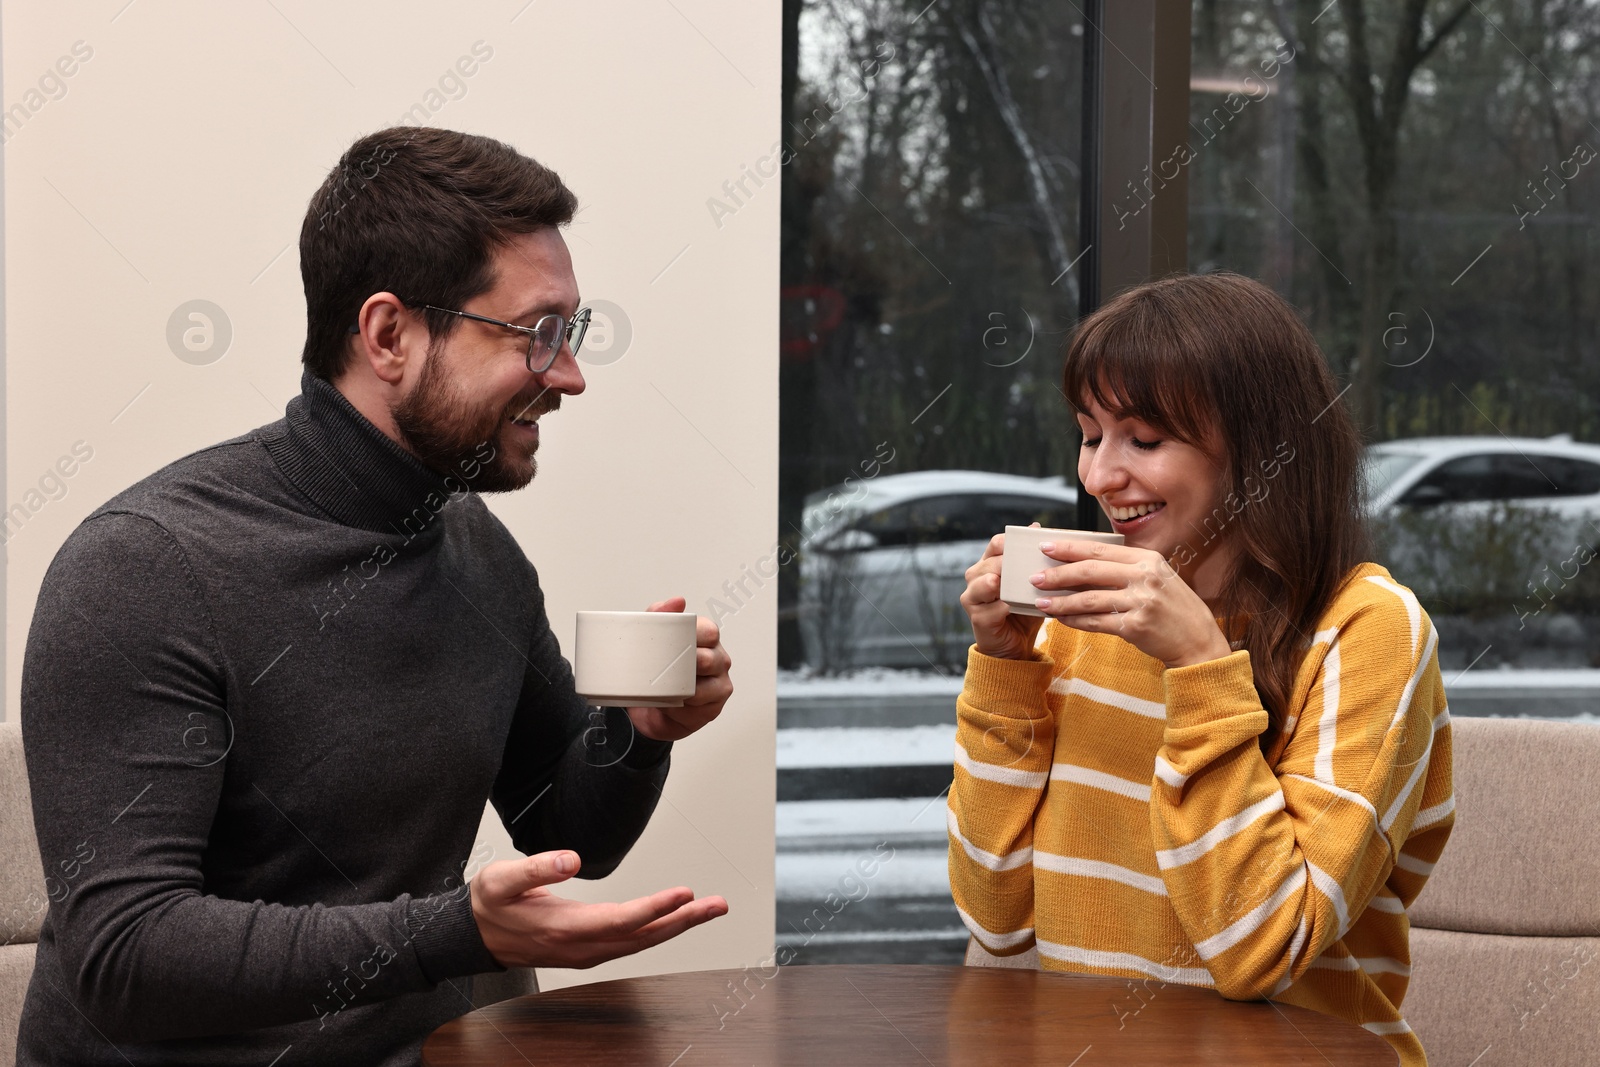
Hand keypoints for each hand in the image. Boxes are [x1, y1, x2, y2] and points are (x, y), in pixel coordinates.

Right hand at [469, 850, 726, 967]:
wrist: (473, 935)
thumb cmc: (489, 904)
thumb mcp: (502, 878)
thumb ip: (536, 868)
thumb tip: (570, 859)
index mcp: (565, 929)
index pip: (621, 920)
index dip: (655, 908)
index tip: (683, 893)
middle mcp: (583, 946)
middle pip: (643, 936)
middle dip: (684, 920)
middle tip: (717, 904)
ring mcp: (587, 952)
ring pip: (642, 942)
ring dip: (678, 925)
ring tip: (708, 908)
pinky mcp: (588, 949)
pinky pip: (632, 943)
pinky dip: (658, 930)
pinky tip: (675, 919)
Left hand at [626, 597, 732, 741]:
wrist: (653, 708)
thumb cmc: (659, 670)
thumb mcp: (653, 638)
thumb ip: (659, 615)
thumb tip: (677, 601)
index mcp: (706, 639)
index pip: (709, 632)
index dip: (692, 636)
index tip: (673, 642)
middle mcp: (717, 660)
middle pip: (709, 659)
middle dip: (686, 664)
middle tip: (666, 667)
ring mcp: (719, 684)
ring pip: (705, 686)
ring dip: (680, 689)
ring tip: (662, 689)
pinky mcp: (713, 707)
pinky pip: (698, 707)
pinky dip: (680, 707)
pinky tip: (671, 704)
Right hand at [959, 526, 1045, 660]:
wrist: (1016, 645)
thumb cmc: (1023, 611)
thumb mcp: (1031, 584)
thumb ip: (1031, 559)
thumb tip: (1036, 526)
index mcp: (989, 565)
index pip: (996, 544)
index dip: (1010, 541)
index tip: (1030, 542)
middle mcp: (976, 578)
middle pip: (990, 562)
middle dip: (1009, 563)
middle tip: (1027, 564)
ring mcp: (973, 598)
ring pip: (984, 583)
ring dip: (998, 582)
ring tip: (1008, 582)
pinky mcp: (977, 618)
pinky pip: (989, 609)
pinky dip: (1002, 607)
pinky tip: (1011, 607)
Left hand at [1030, 539, 1232, 667]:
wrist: (1197, 640)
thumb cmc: (1171, 607)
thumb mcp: (1154, 577)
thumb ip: (1124, 569)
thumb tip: (1079, 564)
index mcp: (1147, 558)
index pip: (1099, 550)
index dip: (1069, 548)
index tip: (1045, 546)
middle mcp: (1144, 576)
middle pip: (1090, 571)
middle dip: (1057, 574)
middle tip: (1034, 577)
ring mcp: (1141, 601)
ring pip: (1089, 599)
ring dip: (1061, 601)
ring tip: (1040, 602)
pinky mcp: (1136, 626)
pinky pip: (1096, 622)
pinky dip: (1075, 621)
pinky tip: (1061, 620)